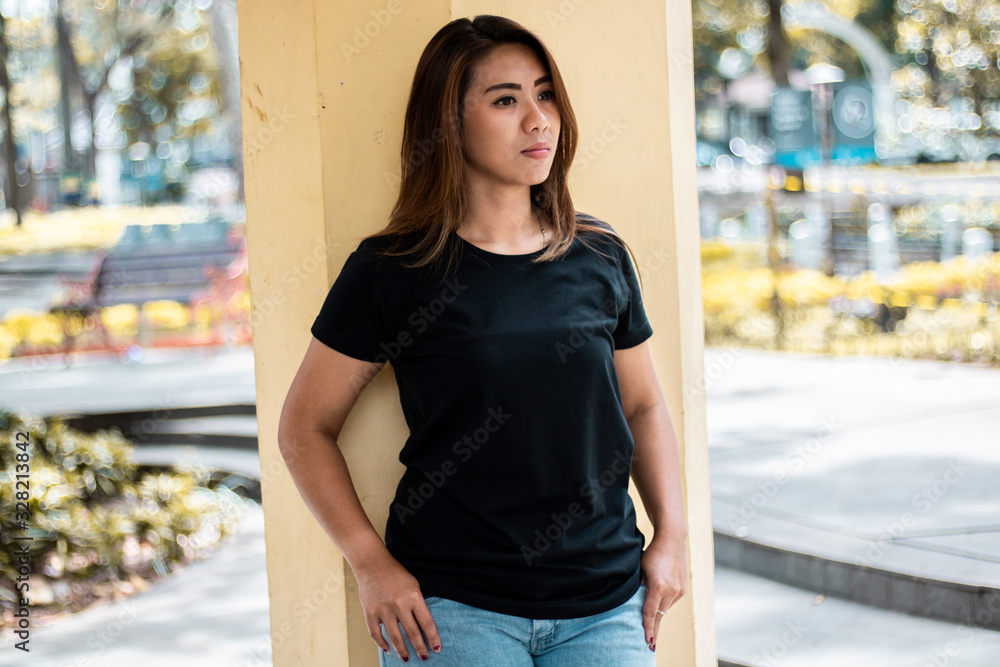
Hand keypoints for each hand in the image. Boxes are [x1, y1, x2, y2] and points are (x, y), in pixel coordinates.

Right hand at [356, 554, 441, 660]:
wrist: (373, 564)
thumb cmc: (397, 575)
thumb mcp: (414, 585)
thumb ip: (418, 605)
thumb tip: (423, 628)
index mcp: (414, 596)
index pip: (427, 623)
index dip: (433, 638)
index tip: (437, 649)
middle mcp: (399, 604)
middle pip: (412, 633)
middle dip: (420, 648)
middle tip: (425, 658)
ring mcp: (384, 609)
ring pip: (395, 637)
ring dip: (402, 651)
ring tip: (407, 659)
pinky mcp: (370, 612)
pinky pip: (376, 634)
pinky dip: (382, 644)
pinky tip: (388, 649)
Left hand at [639, 534, 688, 651]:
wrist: (672, 540)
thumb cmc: (652, 553)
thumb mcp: (640, 569)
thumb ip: (639, 586)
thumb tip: (636, 600)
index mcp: (658, 586)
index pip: (650, 612)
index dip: (648, 628)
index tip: (648, 641)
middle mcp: (671, 591)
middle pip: (659, 614)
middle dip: (654, 629)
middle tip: (650, 644)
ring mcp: (679, 590)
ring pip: (665, 608)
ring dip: (658, 614)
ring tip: (651, 625)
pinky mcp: (683, 589)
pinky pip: (671, 601)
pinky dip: (663, 604)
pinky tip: (658, 602)